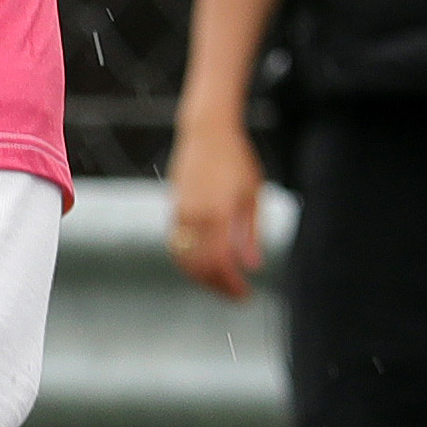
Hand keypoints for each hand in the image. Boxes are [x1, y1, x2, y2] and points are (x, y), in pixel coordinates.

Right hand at [166, 111, 266, 301]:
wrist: (207, 132)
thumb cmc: (236, 159)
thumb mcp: (252, 194)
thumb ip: (250, 233)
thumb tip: (253, 265)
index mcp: (219, 215)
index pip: (222, 264)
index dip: (233, 285)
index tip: (246, 294)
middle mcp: (196, 218)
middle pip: (202, 268)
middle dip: (219, 287)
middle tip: (236, 294)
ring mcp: (181, 215)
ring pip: (186, 261)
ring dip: (202, 278)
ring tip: (221, 283)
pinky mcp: (173, 210)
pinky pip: (177, 247)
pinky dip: (189, 263)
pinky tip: (204, 266)